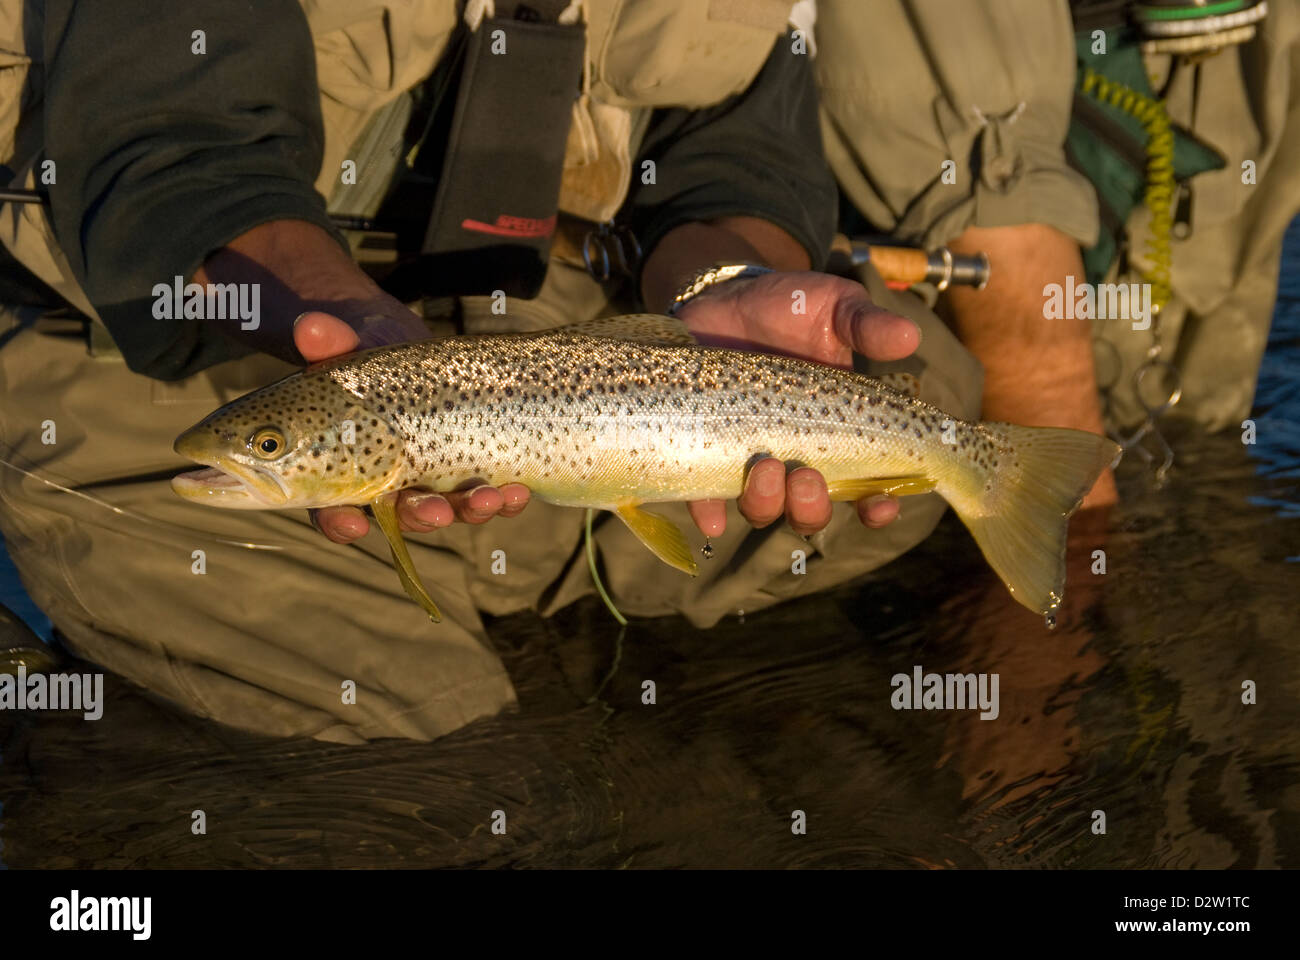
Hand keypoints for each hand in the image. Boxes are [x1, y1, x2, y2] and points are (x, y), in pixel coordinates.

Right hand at [295, 311, 530, 543]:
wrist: (416, 357)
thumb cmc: (370, 364)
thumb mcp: (349, 350)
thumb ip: (330, 345)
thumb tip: (312, 327)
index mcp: (345, 474)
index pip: (333, 511)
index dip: (339, 522)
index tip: (354, 524)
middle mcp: (390, 492)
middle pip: (402, 517)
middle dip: (421, 516)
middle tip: (436, 513)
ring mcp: (434, 488)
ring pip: (451, 512)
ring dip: (471, 511)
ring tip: (490, 498)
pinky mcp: (472, 478)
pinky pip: (489, 499)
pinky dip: (504, 501)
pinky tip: (518, 490)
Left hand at [676, 270, 919, 537]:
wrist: (725, 296)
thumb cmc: (791, 308)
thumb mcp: (834, 308)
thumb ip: (866, 325)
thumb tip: (908, 337)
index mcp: (839, 433)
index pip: (866, 487)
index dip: (878, 506)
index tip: (880, 502)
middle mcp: (797, 457)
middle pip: (810, 511)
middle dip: (813, 507)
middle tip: (806, 475)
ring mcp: (751, 459)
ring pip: (763, 509)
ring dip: (769, 503)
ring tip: (767, 467)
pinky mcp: (705, 450)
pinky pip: (705, 496)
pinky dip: (709, 511)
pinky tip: (714, 518)